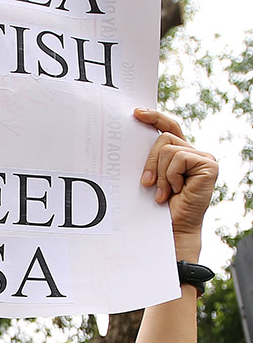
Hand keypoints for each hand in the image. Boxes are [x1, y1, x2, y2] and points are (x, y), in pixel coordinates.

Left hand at [135, 109, 217, 262]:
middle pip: (164, 138)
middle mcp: (193, 152)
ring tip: (163, 193)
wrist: (173, 229)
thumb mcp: (151, 178)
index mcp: (180, 154)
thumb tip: (134, 139)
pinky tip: (176, 191)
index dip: (154, 117)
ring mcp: (203, 157)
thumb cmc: (160, 208)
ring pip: (168, 148)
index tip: (136, 113)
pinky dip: (171, 176)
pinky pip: (178, 158)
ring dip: (160, 174)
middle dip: (150, 161)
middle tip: (146, 183)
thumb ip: (151, 159)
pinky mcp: (208, 165)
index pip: (168, 127)